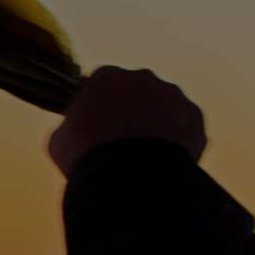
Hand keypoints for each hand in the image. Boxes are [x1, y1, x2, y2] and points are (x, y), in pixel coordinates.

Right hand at [48, 66, 206, 176]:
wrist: (130, 179)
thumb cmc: (87, 158)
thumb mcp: (59, 139)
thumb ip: (71, 125)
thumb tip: (75, 130)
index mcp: (106, 76)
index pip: (101, 86)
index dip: (98, 108)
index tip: (96, 129)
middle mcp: (142, 77)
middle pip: (136, 93)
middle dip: (132, 112)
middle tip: (124, 144)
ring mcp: (173, 95)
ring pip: (164, 108)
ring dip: (157, 125)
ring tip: (146, 158)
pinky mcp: (195, 117)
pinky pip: (185, 127)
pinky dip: (178, 141)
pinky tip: (164, 163)